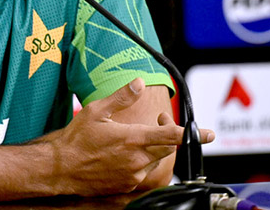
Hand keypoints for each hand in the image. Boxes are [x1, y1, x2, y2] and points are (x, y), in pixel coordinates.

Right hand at [50, 78, 214, 195]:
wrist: (60, 168)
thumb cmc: (76, 139)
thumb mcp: (96, 111)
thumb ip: (121, 96)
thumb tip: (138, 83)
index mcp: (132, 139)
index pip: (170, 136)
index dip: (192, 134)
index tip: (210, 134)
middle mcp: (137, 159)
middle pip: (167, 148)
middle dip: (167, 134)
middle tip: (157, 122)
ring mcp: (133, 175)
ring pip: (156, 161)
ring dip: (154, 149)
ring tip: (137, 139)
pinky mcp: (127, 185)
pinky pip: (144, 172)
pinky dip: (142, 161)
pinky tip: (125, 154)